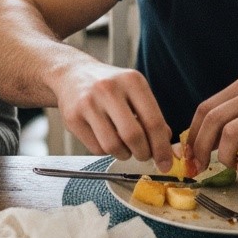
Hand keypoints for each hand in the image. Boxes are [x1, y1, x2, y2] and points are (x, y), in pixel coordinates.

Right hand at [52, 61, 173, 170]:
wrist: (71, 74)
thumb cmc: (109, 86)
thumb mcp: (134, 90)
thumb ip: (151, 116)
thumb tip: (166, 147)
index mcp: (131, 81)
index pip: (153, 122)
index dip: (162, 147)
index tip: (165, 163)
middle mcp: (109, 89)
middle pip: (133, 136)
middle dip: (143, 154)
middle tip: (144, 156)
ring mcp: (88, 103)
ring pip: (113, 146)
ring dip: (124, 154)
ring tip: (124, 147)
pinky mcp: (73, 117)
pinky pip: (96, 148)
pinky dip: (106, 151)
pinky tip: (106, 138)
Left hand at [188, 78, 237, 176]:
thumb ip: (224, 128)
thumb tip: (193, 149)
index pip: (205, 109)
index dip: (192, 134)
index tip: (189, 156)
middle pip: (213, 119)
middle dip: (201, 147)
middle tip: (201, 166)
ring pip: (229, 132)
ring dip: (223, 156)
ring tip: (231, 166)